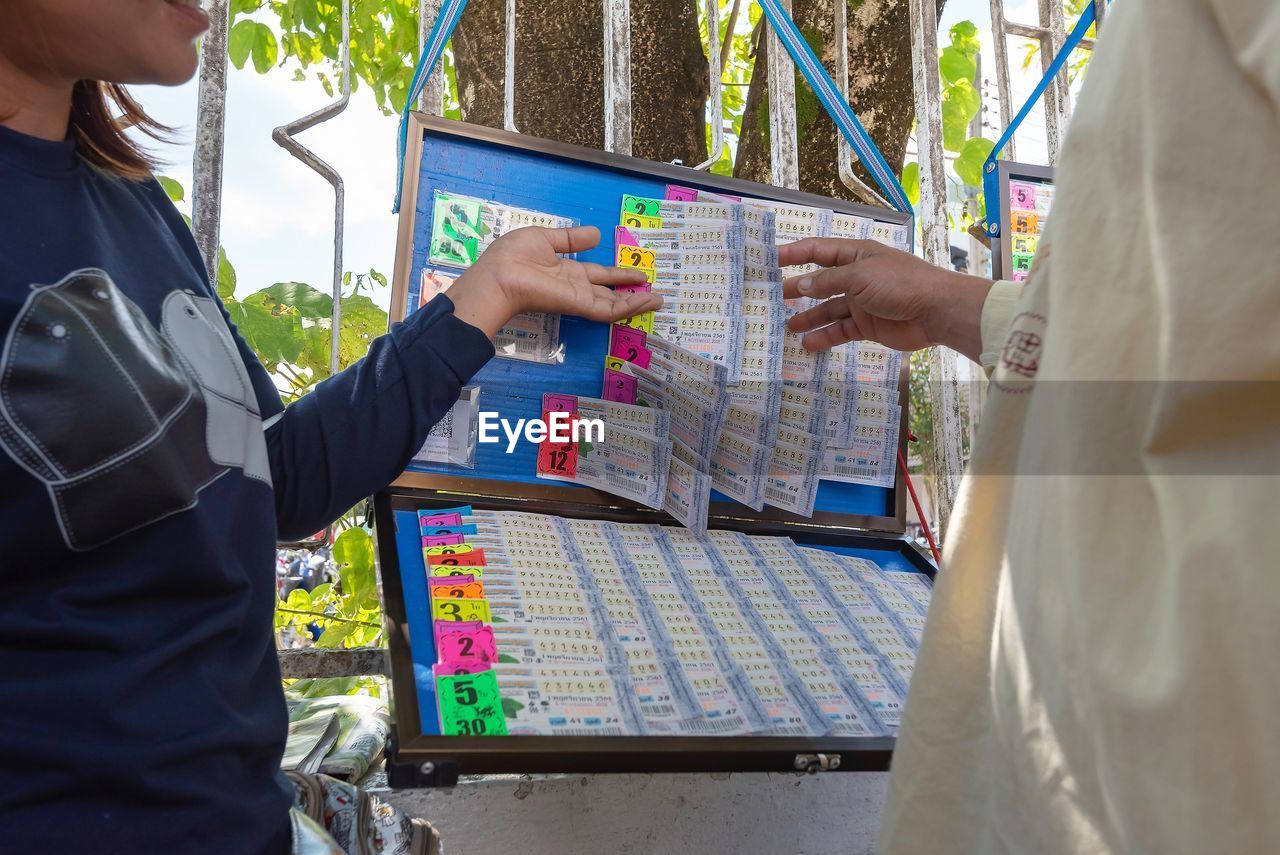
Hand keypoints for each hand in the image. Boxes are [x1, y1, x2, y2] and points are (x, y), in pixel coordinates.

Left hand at [449, 226, 661, 337]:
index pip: (597, 274)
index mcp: (566, 270)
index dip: (617, 275)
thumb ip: (572, 238)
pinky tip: (647, 302)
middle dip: (631, 293)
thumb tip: (596, 234)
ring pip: (614, 304)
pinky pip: (609, 310)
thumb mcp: (546, 238)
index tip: (636, 274)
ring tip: (659, 300)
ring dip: (637, 302)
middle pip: (609, 292)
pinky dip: (629, 307)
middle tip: (653, 291)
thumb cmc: (514, 255)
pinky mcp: (579, 305)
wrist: (498, 276)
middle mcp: (575, 286)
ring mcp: (578, 298)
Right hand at [779, 238, 992, 361]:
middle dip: (798, 288)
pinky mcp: (868, 325)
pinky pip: (841, 330)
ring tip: (786, 326)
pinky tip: (808, 344)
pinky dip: (825, 336)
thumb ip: (828, 281)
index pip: (819, 251)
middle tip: (772, 296)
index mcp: (856, 255)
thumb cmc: (900, 284)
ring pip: (829, 309)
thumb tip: (801, 285)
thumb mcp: (860, 277)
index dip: (794, 254)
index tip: (770, 260)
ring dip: (809, 317)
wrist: (936, 311)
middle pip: (821, 281)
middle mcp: (857, 276)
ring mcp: (862, 302)